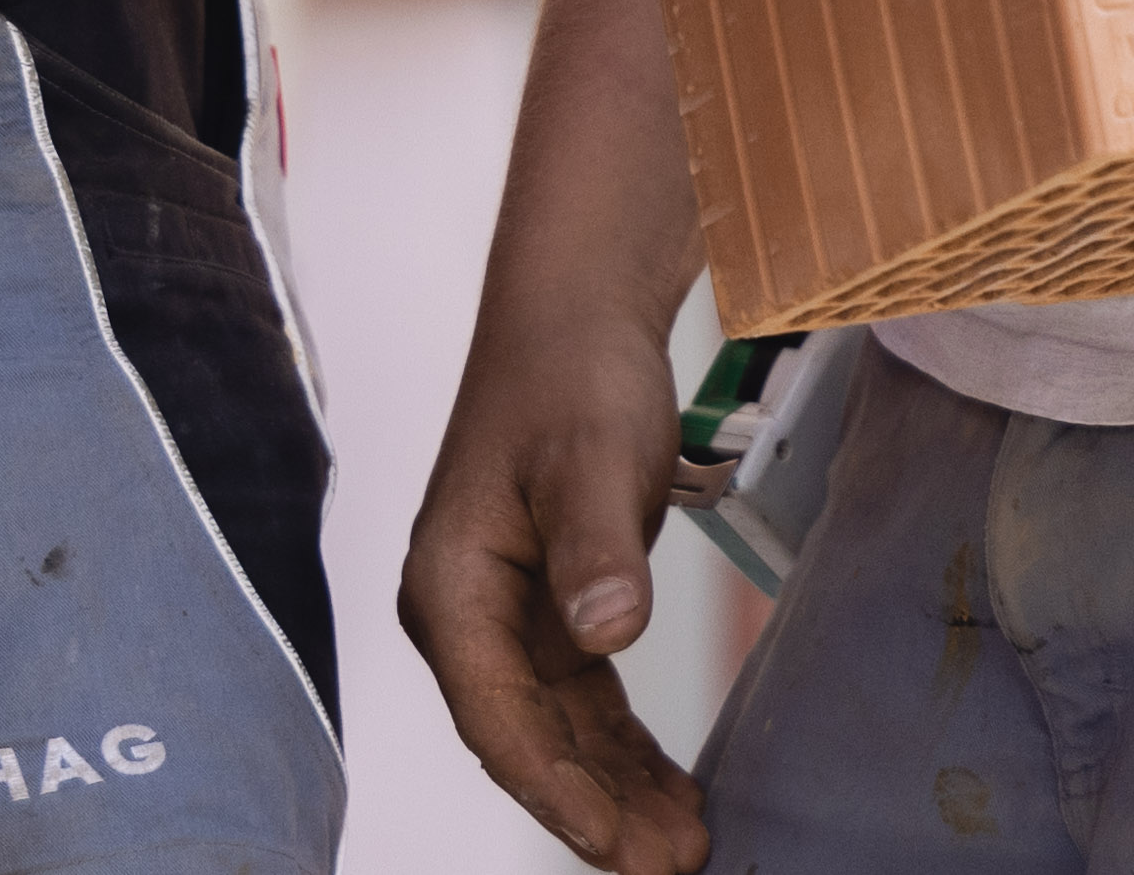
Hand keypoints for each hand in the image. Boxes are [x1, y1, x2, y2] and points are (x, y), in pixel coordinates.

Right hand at [397, 285, 713, 874]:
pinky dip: (626, 747)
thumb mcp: (591, 457)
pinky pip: (585, 701)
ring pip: (560, 732)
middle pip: (529, 741)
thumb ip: (596, 549)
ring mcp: (506, 617)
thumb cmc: (571, 375)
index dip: (557, 794)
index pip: (499, 721)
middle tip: (668, 868)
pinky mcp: (550, 608)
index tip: (615, 848)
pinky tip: (673, 788)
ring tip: (683, 848)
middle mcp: (465, 615)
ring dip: (617, 790)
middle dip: (597, 811)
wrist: (577, 313)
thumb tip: (602, 635)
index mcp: (450, 590)